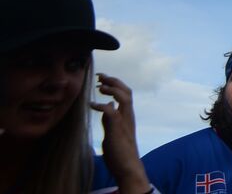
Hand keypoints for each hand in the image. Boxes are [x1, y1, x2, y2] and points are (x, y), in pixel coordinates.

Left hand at [91, 74, 148, 190]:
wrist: (128, 167)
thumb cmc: (120, 152)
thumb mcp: (113, 131)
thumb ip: (111, 118)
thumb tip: (107, 106)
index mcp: (128, 116)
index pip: (125, 93)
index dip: (115, 84)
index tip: (103, 79)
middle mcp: (129, 116)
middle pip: (126, 91)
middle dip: (114, 81)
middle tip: (101, 76)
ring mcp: (125, 122)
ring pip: (124, 97)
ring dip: (112, 89)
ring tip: (100, 86)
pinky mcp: (117, 129)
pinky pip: (111, 112)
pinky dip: (102, 106)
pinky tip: (92, 105)